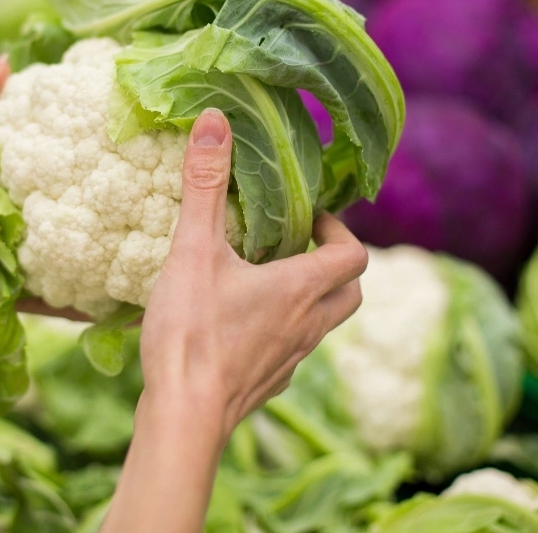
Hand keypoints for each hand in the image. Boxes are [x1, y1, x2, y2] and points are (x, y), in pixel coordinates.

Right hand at [139, 108, 367, 440]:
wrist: (183, 417)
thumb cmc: (192, 332)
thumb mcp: (194, 250)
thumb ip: (205, 185)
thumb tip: (215, 121)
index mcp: (301, 287)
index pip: (354, 254)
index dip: (341, 229)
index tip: (310, 216)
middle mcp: (308, 324)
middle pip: (350, 290)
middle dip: (335, 261)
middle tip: (298, 244)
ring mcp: (292, 359)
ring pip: (325, 321)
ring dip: (312, 295)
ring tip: (270, 277)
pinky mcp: (269, 383)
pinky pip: (295, 349)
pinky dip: (285, 328)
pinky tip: (244, 323)